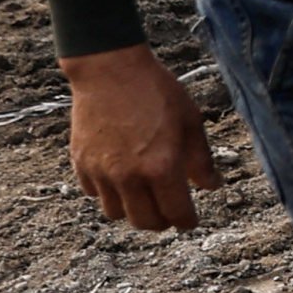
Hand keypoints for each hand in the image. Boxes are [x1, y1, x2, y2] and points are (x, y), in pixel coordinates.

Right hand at [64, 46, 220, 231]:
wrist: (110, 69)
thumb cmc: (156, 91)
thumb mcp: (191, 122)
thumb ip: (201, 160)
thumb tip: (211, 186)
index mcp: (161, 167)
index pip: (176, 214)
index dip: (187, 221)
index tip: (191, 219)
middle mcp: (128, 176)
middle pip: (145, 222)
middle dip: (161, 221)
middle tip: (170, 209)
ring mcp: (100, 171)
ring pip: (116, 214)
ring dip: (133, 209)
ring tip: (144, 193)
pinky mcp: (80, 163)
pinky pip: (94, 194)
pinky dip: (108, 192)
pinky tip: (120, 175)